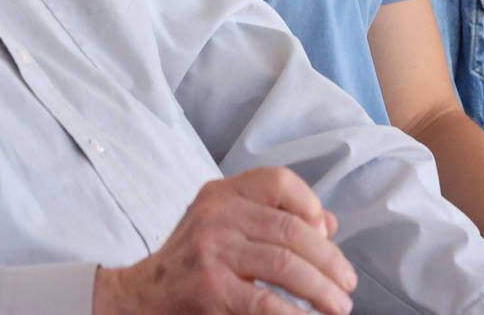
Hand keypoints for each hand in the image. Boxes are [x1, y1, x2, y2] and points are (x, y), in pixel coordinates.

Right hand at [92, 167, 355, 314]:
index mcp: (223, 192)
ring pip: (286, 265)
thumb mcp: (227, 224)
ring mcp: (212, 250)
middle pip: (292, 230)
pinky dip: (293, 312)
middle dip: (329, 259)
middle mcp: (216, 214)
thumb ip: (274, 217)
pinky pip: (264, 301)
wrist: (135, 298)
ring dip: (321, 288)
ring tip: (339, 305)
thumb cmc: (192, 260)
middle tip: (348, 283)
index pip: (279, 181)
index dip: (311, 205)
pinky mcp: (210, 288)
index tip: (327, 235)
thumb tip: (329, 225)